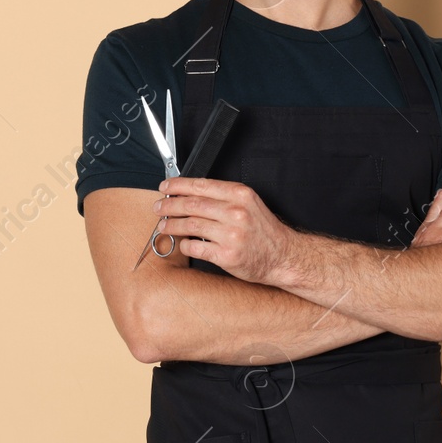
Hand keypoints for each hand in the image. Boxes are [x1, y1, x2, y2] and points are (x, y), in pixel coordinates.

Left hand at [151, 176, 295, 284]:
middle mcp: (236, 213)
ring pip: (190, 226)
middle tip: (159, 207)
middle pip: (192, 205)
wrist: (282, 256)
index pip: (201, 186)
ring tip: (164, 225)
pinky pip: (195, 248)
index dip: (178, 185)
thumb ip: (223, 196)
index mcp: (240, 195)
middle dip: (170, 205)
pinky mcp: (226, 256)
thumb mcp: (249, 203)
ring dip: (172, 225)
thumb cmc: (263, 231)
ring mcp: (231, 235)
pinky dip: (185, 245)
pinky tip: (183, 244)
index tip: (166, 186)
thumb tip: (190, 193)